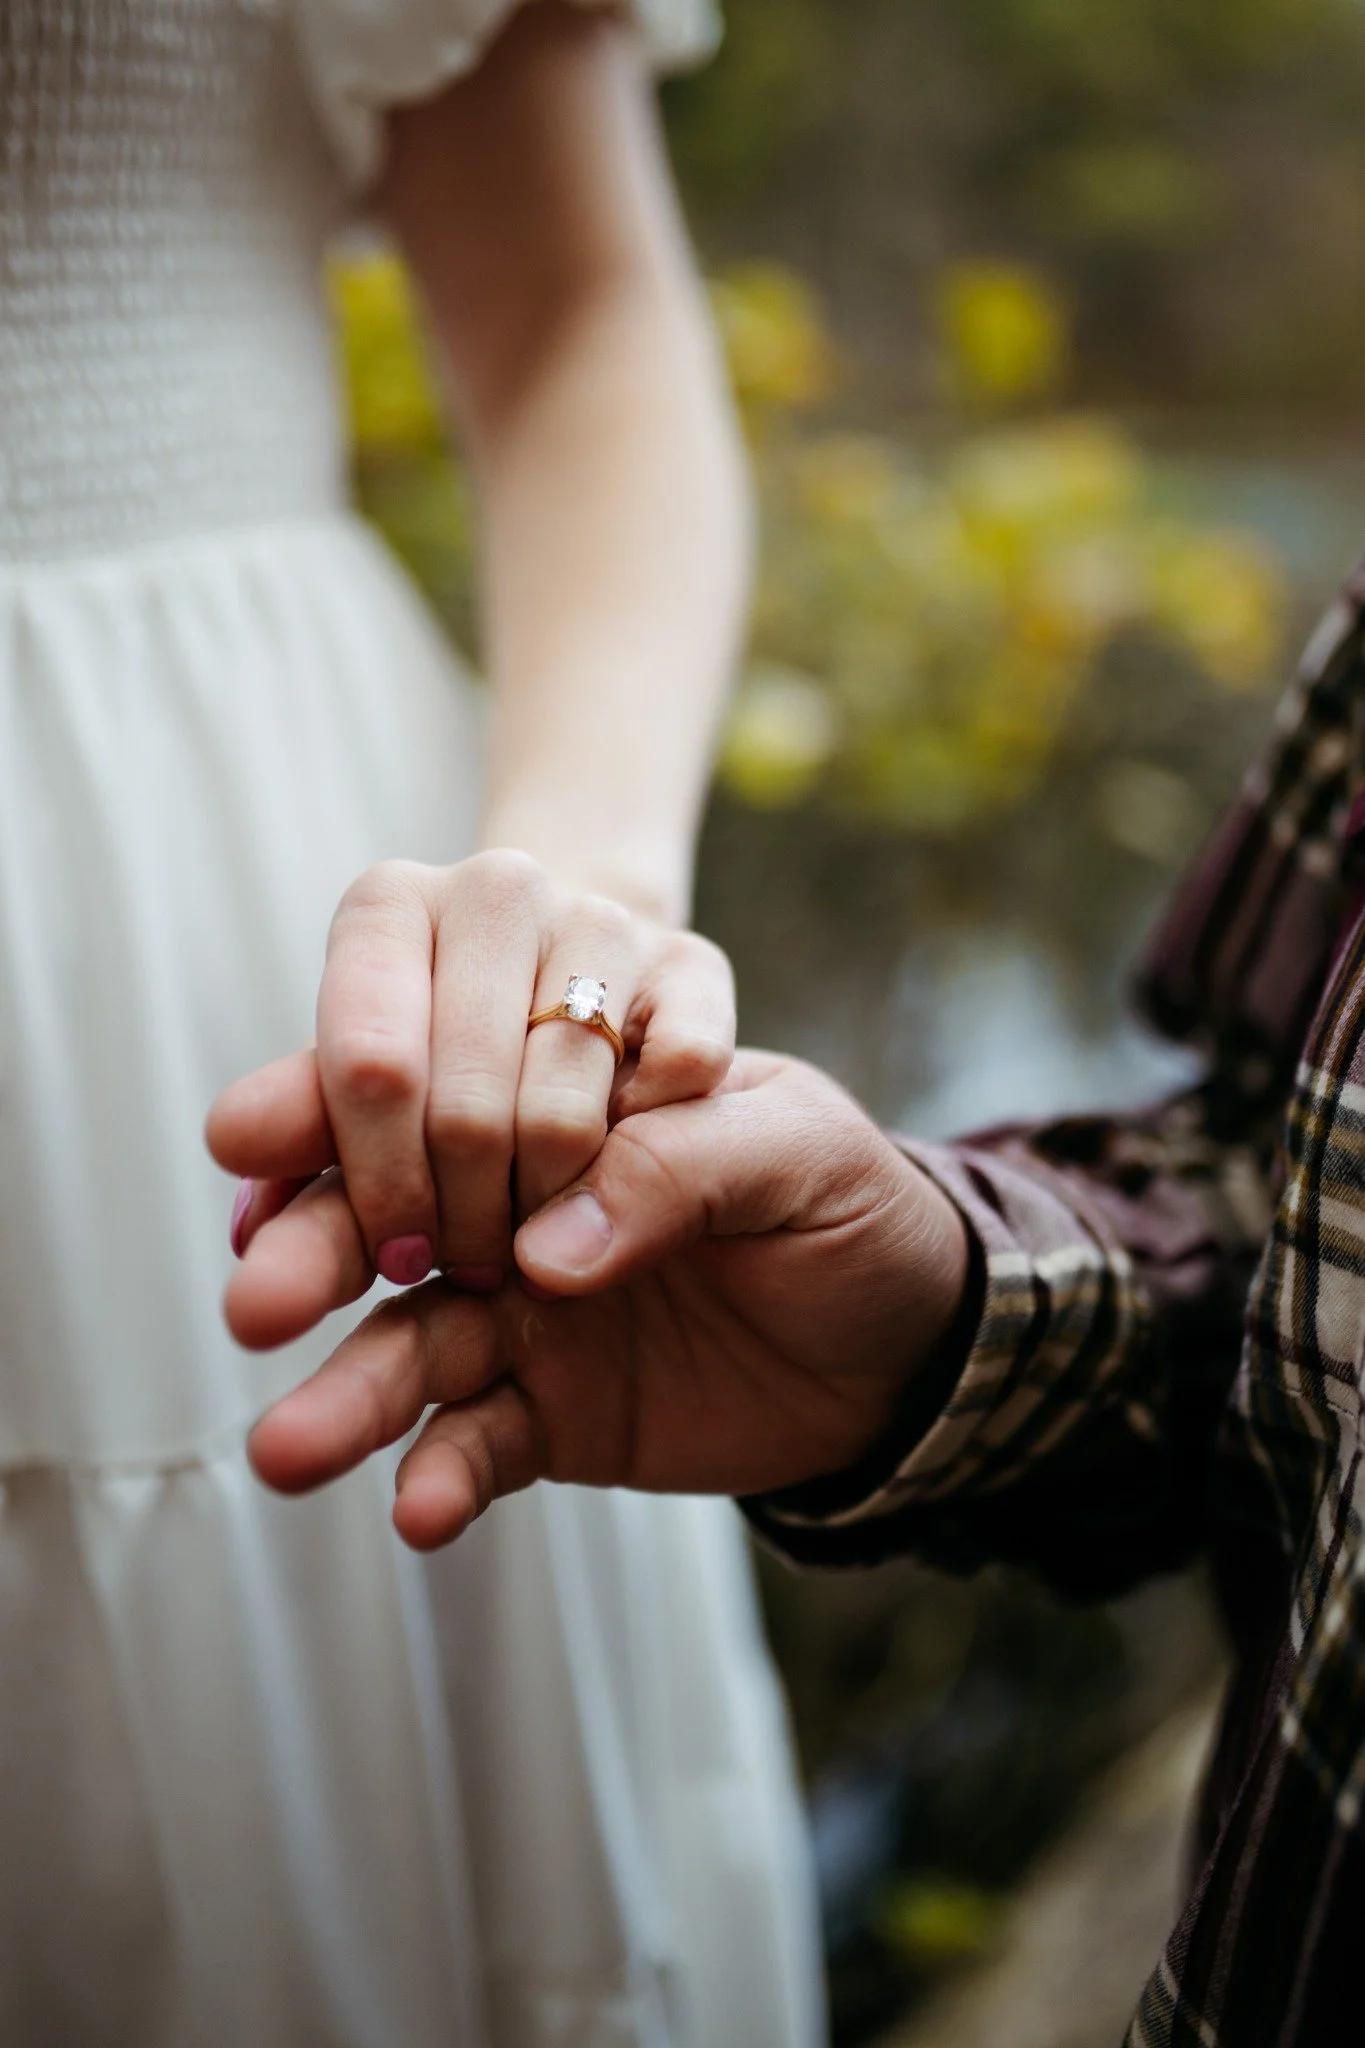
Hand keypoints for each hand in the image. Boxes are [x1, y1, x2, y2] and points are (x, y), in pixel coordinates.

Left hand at [207, 850, 735, 1289]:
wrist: (601, 1023)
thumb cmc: (465, 1080)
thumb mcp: (374, 1111)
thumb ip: (308, 1130)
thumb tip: (233, 1140)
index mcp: (387, 907)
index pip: (370, 1067)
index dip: (380, 1183)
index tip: (396, 1254)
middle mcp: (495, 888)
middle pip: (466, 1109)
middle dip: (461, 1220)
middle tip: (466, 1265)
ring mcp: (605, 921)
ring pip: (566, 1116)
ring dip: (548, 1213)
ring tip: (538, 1239)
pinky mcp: (698, 966)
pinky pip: (674, 1088)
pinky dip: (649, 1157)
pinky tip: (626, 1166)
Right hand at [237, 1053, 970, 1550]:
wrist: (913, 1342)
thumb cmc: (853, 1205)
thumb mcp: (797, 1147)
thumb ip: (680, 1165)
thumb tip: (548, 1252)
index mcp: (563, 1103)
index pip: (433, 1082)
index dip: (340, 1104)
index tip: (258, 1139)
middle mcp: (517, 1204)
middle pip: (389, 1217)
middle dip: (315, 1249)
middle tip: (258, 1296)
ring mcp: (525, 1313)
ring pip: (410, 1345)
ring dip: (348, 1392)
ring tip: (288, 1448)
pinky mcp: (550, 1416)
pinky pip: (478, 1446)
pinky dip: (443, 1476)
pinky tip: (418, 1510)